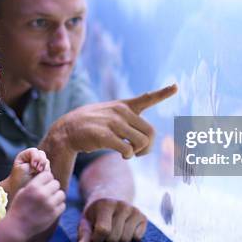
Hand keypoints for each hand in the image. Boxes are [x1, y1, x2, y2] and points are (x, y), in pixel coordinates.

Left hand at [4, 148, 49, 200]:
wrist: (18, 192)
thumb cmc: (18, 180)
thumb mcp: (23, 169)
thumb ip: (34, 162)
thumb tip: (45, 162)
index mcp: (25, 155)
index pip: (34, 151)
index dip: (35, 157)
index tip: (33, 166)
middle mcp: (32, 158)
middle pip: (42, 154)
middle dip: (41, 162)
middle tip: (38, 170)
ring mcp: (38, 165)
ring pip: (46, 162)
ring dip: (44, 168)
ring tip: (39, 175)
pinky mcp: (43, 172)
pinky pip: (48, 170)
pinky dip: (46, 173)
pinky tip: (41, 178)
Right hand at [6, 171, 65, 238]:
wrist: (17, 227)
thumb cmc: (18, 208)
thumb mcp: (22, 192)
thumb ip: (34, 184)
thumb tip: (46, 179)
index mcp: (33, 187)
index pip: (48, 175)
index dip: (46, 179)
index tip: (44, 183)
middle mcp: (42, 194)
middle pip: (56, 183)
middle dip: (52, 187)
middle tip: (47, 193)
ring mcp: (50, 204)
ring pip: (62, 194)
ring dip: (57, 196)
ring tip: (50, 200)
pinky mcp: (54, 214)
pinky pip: (63, 205)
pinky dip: (58, 206)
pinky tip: (51, 208)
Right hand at [51, 84, 177, 158]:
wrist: (66, 130)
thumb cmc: (90, 125)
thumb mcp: (108, 114)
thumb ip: (126, 120)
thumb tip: (145, 139)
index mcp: (123, 105)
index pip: (147, 98)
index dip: (163, 92)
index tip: (176, 86)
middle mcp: (120, 111)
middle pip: (150, 131)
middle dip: (148, 146)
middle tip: (139, 152)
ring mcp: (112, 123)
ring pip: (142, 142)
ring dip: (138, 152)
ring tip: (128, 153)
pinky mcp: (105, 135)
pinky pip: (128, 149)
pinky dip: (128, 155)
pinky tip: (121, 154)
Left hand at [76, 198, 146, 241]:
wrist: (112, 194)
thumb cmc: (96, 211)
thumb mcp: (86, 220)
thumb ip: (83, 234)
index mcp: (106, 204)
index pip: (103, 230)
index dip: (97, 238)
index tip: (95, 235)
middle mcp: (122, 205)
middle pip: (114, 238)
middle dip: (107, 239)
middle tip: (106, 230)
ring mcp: (134, 210)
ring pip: (126, 239)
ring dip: (119, 239)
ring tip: (115, 229)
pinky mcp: (143, 216)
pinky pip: (137, 238)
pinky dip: (131, 237)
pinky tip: (125, 228)